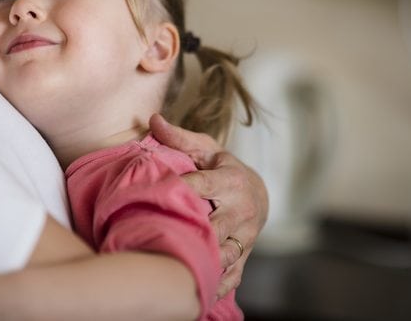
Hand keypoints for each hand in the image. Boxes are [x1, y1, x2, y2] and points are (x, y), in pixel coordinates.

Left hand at [149, 114, 268, 297]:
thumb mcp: (205, 148)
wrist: (258, 196)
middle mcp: (241, 211)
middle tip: (156, 236)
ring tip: (172, 267)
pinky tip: (190, 290)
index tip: (152, 193)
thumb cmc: (222, 168)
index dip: (177, 189)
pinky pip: (230, 277)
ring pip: (223, 255)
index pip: (201, 186)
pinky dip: (213, 285)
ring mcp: (244, 238)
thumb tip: (152, 119)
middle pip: (213, 225)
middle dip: (190, 231)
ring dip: (202, 262)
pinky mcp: (243, 259)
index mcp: (231, 181)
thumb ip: (179, 138)